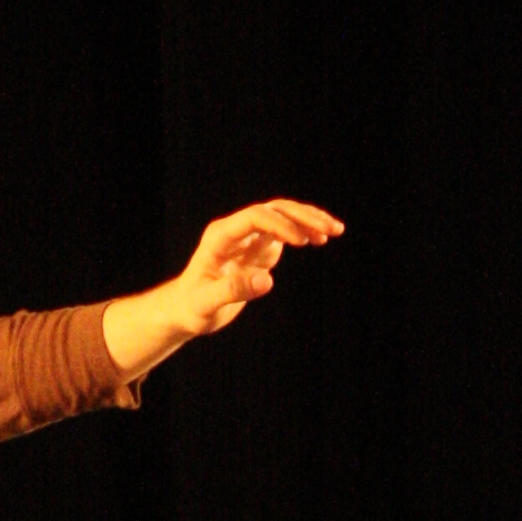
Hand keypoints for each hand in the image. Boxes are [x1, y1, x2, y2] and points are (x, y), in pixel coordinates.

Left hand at [171, 198, 343, 335]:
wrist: (185, 309)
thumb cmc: (191, 307)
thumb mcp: (206, 304)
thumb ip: (233, 290)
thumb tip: (267, 280)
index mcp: (219, 237)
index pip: (254, 218)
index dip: (280, 224)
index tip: (302, 241)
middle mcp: (235, 231)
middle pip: (273, 211)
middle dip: (302, 217)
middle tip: (330, 229)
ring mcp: (248, 238)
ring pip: (282, 216)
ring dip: (308, 220)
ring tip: (335, 230)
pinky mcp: (259, 248)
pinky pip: (285, 231)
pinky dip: (305, 232)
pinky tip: (322, 238)